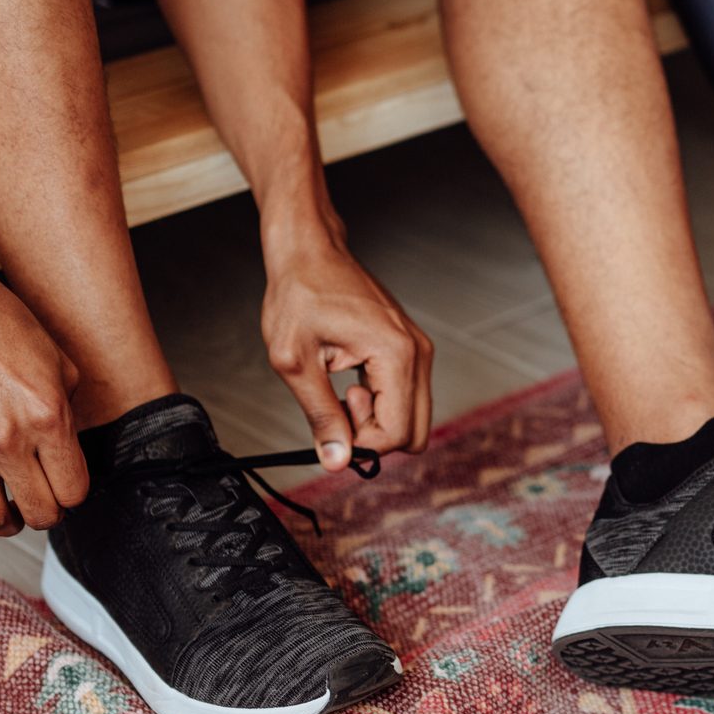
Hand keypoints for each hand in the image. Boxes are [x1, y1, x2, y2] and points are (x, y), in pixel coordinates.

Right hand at [0, 269, 87, 534]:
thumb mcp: (58, 362)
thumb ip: (68, 412)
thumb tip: (69, 451)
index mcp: (46, 415)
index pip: (74, 490)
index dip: (74, 493)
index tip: (67, 487)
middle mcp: (6, 437)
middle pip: (40, 513)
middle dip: (47, 512)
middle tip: (42, 500)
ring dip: (6, 519)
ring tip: (9, 506)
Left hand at [261, 235, 432, 469]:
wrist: (310, 253)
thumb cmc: (299, 295)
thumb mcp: (295, 361)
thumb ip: (320, 415)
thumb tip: (337, 461)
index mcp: (396, 354)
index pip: (396, 433)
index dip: (361, 442)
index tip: (333, 413)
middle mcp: (418, 353)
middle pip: (415, 434)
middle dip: (374, 435)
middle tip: (339, 403)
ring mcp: (418, 350)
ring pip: (413, 418)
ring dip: (376, 418)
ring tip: (341, 386)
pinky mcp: (410, 350)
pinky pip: (406, 397)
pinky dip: (379, 402)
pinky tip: (350, 378)